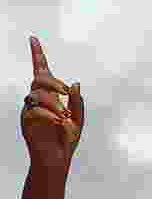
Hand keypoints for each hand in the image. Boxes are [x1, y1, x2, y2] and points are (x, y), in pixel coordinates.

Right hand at [21, 36, 83, 169]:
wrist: (57, 159)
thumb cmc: (66, 140)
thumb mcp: (78, 120)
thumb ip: (77, 102)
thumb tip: (75, 83)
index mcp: (51, 97)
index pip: (42, 72)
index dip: (38, 55)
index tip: (33, 39)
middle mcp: (37, 100)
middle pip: (39, 79)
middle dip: (53, 82)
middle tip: (65, 93)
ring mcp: (30, 109)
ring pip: (36, 94)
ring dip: (53, 102)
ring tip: (64, 116)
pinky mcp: (26, 120)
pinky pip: (34, 109)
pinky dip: (48, 114)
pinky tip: (59, 122)